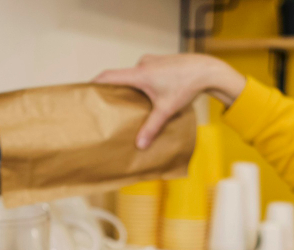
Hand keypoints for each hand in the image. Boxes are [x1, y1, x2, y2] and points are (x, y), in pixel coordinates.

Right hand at [93, 54, 245, 148]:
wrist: (207, 70)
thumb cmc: (187, 86)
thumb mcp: (167, 109)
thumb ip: (152, 127)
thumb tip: (139, 145)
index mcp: (139, 74)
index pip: (108, 76)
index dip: (94, 83)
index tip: (85, 92)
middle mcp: (142, 64)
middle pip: (120, 77)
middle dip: (114, 90)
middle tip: (107, 105)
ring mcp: (151, 61)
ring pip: (133, 75)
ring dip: (130, 87)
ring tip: (129, 103)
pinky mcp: (160, 62)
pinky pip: (144, 72)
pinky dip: (141, 83)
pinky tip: (147, 96)